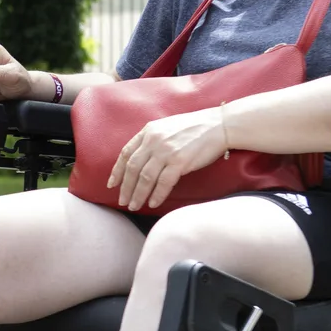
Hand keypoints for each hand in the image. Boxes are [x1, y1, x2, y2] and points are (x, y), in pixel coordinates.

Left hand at [108, 107, 229, 211]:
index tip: (112, 184)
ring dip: (138, 194)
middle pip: (132, 168)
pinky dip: (156, 195)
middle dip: (125, 187)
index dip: (117, 171)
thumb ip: (151, 140)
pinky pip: (163, 182)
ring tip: (134, 205)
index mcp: (148, 131)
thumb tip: (139, 160)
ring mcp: (166, 151)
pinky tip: (153, 203)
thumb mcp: (166, 127)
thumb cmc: (194, 128)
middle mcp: (154, 140)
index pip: (125, 153)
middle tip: (122, 201)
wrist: (219, 125)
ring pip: (145, 178)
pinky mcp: (180, 161)